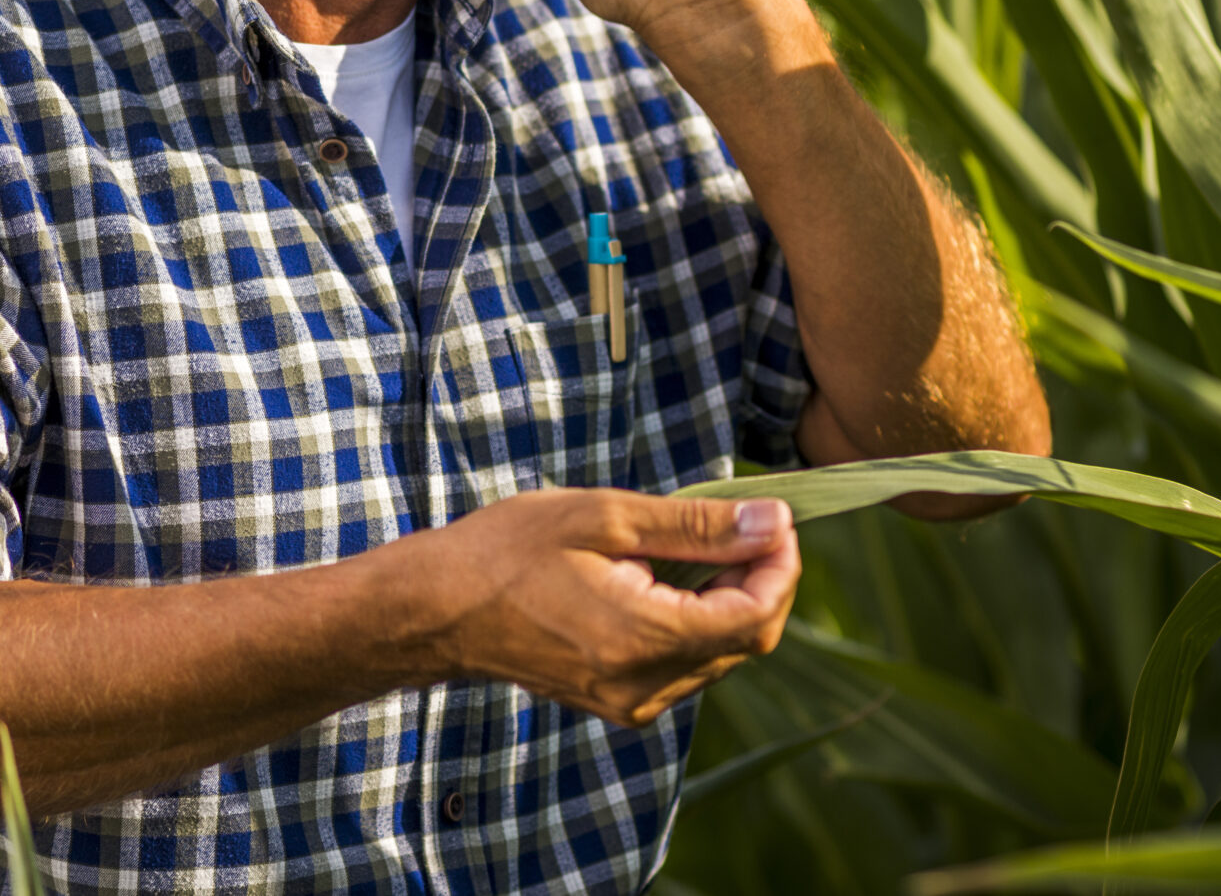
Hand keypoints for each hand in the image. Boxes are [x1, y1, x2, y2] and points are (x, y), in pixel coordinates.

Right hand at [406, 486, 798, 725]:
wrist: (439, 608)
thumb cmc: (511, 550)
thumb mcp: (606, 518)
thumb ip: (697, 527)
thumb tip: (774, 523)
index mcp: (645, 638)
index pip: (757, 616)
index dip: (781, 565)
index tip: (776, 517)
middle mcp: (646, 685)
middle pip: (746, 639)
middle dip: (760, 578)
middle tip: (744, 521)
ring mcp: (632, 702)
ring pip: (718, 654)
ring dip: (728, 598)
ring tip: (696, 543)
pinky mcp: (619, 702)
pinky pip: (684, 664)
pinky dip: (695, 619)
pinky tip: (664, 577)